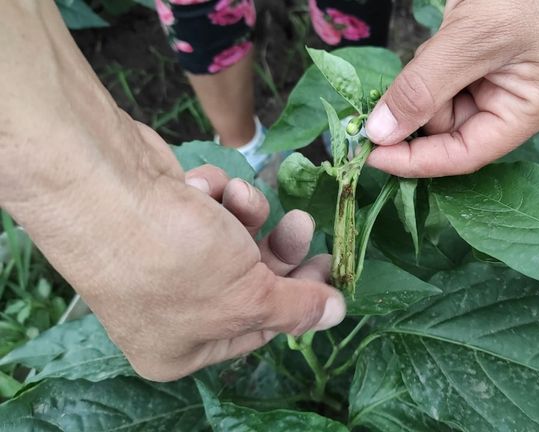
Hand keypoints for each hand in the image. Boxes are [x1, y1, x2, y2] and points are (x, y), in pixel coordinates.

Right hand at [15, 123, 344, 381]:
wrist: (103, 187)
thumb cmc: (176, 260)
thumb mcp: (248, 296)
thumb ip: (296, 306)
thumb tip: (336, 315)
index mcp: (182, 347)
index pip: (258, 329)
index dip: (297, 299)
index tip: (327, 268)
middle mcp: (169, 309)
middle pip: (249, 281)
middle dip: (278, 249)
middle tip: (304, 226)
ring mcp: (163, 258)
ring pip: (232, 238)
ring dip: (245, 212)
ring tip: (242, 197)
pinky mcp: (163, 213)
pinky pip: (209, 208)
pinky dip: (213, 192)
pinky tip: (201, 184)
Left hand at [365, 0, 538, 176]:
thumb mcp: (471, 38)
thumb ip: (423, 89)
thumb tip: (381, 133)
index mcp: (532, 110)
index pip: (467, 154)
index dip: (418, 160)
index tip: (373, 155)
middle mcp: (519, 105)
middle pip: (451, 128)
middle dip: (425, 102)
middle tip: (425, 64)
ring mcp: (502, 83)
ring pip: (441, 102)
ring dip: (428, 76)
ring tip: (450, 37)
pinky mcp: (483, 64)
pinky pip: (443, 78)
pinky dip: (432, 62)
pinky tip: (451, 32)